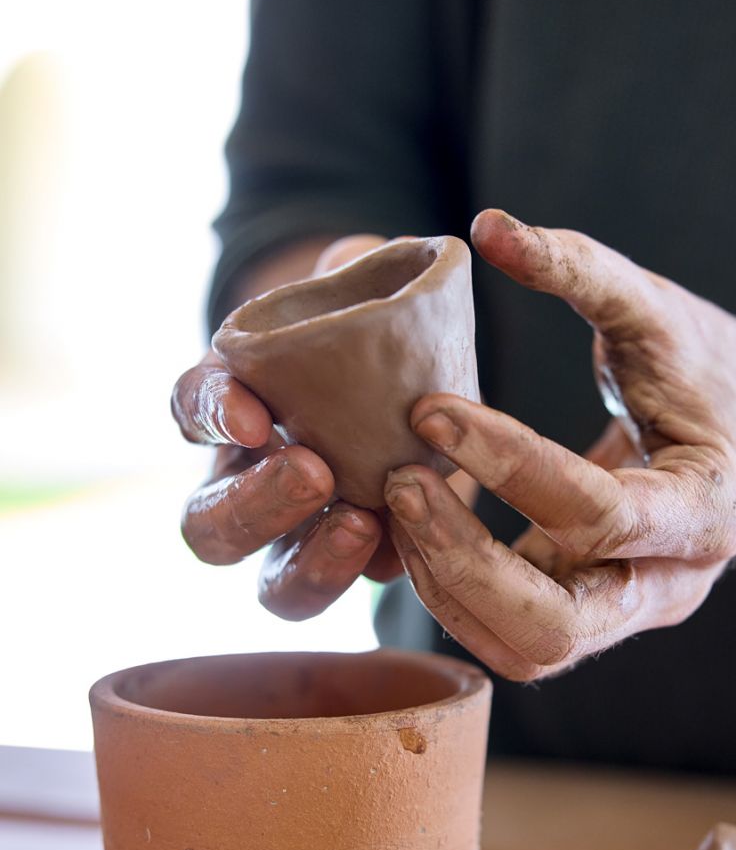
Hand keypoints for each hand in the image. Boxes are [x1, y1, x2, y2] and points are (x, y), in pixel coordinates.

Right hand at [172, 235, 401, 619]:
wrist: (430, 364)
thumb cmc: (374, 318)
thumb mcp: (355, 283)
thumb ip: (348, 270)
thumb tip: (351, 262)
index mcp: (233, 407)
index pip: (192, 409)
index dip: (211, 414)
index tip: (251, 410)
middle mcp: (253, 484)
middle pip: (208, 530)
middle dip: (253, 508)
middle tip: (310, 469)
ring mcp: (311, 535)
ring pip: (276, 587)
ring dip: (311, 564)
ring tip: (360, 522)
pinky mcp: (376, 556)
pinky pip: (362, 584)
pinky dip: (383, 566)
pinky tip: (412, 536)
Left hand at [384, 208, 735, 680]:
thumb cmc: (710, 370)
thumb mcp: (657, 309)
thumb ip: (582, 267)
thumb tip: (488, 226)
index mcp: (705, 509)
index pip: (596, 513)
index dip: (506, 462)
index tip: (430, 406)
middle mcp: (672, 584)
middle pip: (555, 626)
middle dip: (463, 562)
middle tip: (401, 483)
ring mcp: (631, 612)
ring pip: (527, 650)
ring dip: (448, 587)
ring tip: (398, 500)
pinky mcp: (593, 614)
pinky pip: (514, 638)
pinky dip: (454, 595)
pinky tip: (418, 525)